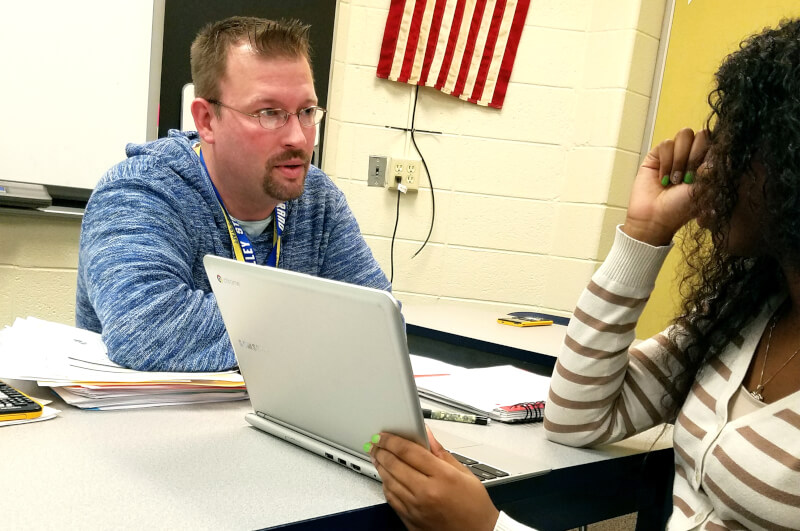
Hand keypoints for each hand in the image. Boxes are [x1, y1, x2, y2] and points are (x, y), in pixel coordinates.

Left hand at [369, 427, 499, 530]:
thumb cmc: (474, 506)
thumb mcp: (464, 473)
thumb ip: (441, 452)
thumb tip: (427, 434)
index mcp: (442, 477)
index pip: (409, 451)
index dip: (392, 440)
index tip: (385, 435)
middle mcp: (427, 492)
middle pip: (394, 465)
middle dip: (382, 450)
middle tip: (376, 443)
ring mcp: (416, 508)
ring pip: (389, 481)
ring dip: (380, 466)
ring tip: (378, 456)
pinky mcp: (411, 520)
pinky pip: (391, 499)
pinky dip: (385, 485)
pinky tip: (386, 477)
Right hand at [623, 128, 709, 245]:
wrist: (656, 217)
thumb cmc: (682, 208)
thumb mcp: (706, 188)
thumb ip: (716, 167)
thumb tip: (725, 149)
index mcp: (708, 162)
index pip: (716, 141)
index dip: (711, 151)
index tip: (704, 172)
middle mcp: (693, 154)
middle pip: (701, 134)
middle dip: (695, 156)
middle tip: (688, 179)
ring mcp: (675, 153)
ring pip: (684, 135)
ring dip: (680, 160)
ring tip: (675, 180)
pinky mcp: (657, 154)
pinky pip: (666, 144)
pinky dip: (666, 163)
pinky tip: (663, 179)